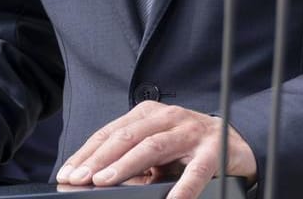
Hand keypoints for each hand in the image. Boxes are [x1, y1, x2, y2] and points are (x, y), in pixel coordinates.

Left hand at [56, 103, 254, 198]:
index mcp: (150, 114)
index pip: (112, 132)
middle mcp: (169, 117)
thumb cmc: (186, 147)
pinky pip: (196, 171)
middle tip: (79, 178)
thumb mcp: (155, 148)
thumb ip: (131, 159)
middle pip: (127, 136)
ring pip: (152, 146)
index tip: (68, 172)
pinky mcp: (213, 150)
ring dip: (126, 165)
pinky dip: (182, 188)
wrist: (235, 143)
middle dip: (98, 159)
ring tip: (105, 180)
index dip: (87, 152)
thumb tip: (97, 179)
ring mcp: (191, 132)